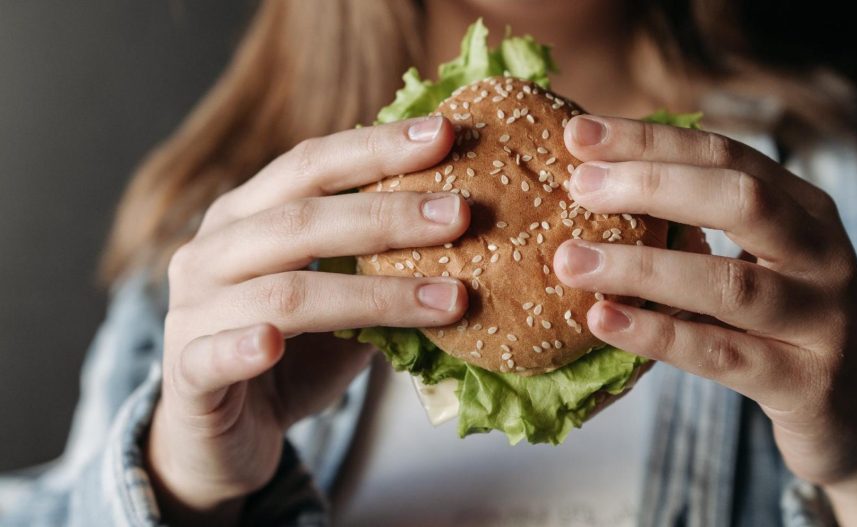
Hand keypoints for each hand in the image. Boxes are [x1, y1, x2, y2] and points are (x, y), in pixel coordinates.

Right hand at [148, 116, 469, 524]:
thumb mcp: (345, 305)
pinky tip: (273, 342)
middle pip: (300, 219)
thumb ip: (384, 270)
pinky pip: (212, 357)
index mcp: (248, 216)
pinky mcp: (186, 376)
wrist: (223, 439)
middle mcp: (213, 251)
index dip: (376, 147)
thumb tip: (472, 235)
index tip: (446, 135)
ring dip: (372, 296)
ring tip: (448, 299)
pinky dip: (242, 347)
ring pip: (282, 292)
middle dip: (387, 213)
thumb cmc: (293, 358)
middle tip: (460, 214)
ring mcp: (192, 312)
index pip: (310, 165)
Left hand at [554, 116, 856, 525]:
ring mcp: (820, 320)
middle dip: (651, 185)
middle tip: (577, 187)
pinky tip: (604, 320)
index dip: (652, 141)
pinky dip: (658, 335)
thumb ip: (703, 227)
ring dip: (642, 267)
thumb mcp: (762, 262)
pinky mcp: (803, 383)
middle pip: (740, 200)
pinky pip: (721, 355)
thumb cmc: (787, 326)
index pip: (725, 155)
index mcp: (806, 210)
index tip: (580, 134)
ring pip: (729, 283)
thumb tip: (601, 190)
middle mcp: (822, 254)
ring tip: (570, 261)